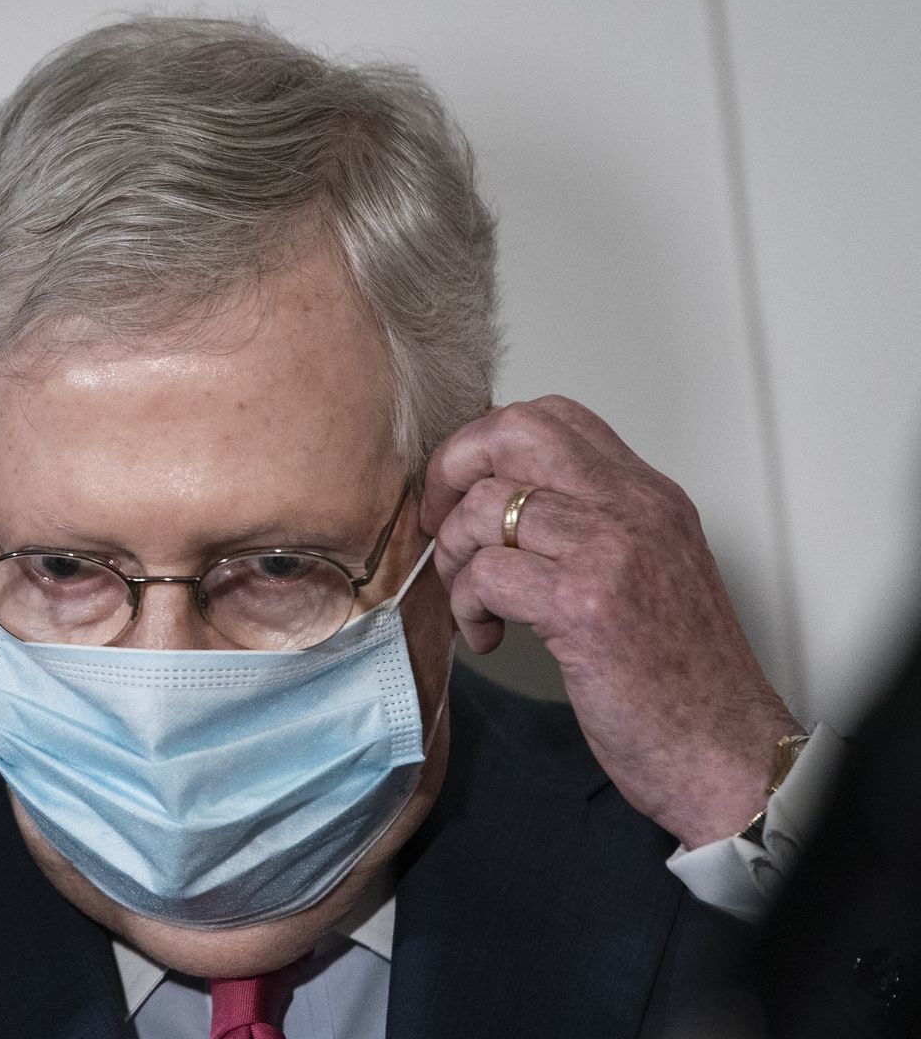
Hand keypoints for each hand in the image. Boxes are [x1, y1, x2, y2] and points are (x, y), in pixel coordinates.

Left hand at [421, 395, 800, 848]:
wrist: (724, 749)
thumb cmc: (681, 678)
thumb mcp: (647, 573)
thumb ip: (590, 526)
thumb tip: (499, 504)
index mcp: (648, 496)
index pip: (553, 416)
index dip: (486, 445)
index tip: (464, 494)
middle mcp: (633, 508)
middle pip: (513, 432)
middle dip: (453, 473)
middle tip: (442, 528)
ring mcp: (611, 550)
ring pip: (486, 508)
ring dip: (456, 558)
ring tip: (474, 603)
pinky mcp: (584, 604)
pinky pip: (487, 572)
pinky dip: (469, 605)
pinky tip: (488, 636)